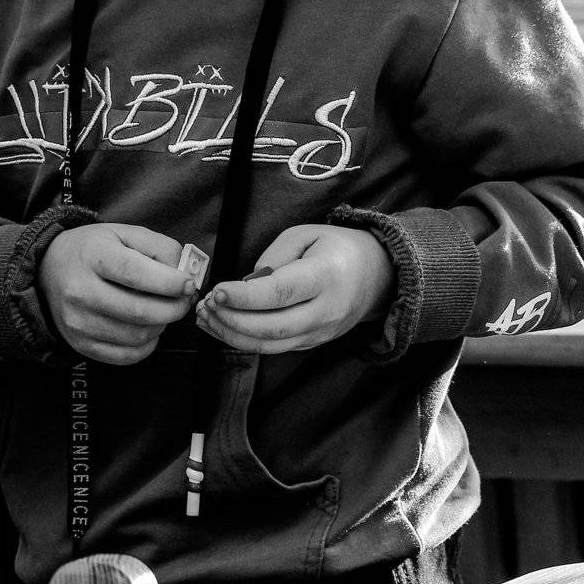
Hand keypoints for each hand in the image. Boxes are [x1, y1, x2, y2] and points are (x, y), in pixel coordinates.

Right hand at [38, 224, 197, 364]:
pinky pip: (127, 356)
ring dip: (162, 325)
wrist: (49, 271)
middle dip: (174, 308)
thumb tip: (185, 274)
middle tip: (184, 300)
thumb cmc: (93, 250)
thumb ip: (160, 248)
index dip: (169, 283)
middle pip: (140, 312)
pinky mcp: (81, 345)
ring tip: (163, 310)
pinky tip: (148, 327)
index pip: (135, 274)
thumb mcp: (124, 234)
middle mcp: (80, 291)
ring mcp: (78, 322)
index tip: (188, 284)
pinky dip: (147, 345)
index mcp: (93, 256)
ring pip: (137, 336)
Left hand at [195, 224, 393, 353]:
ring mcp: (321, 333)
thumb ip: (274, 256)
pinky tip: (222, 326)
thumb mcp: (307, 234)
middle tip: (205, 307)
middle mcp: (326, 311)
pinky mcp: (313, 343)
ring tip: (206, 319)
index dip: (244, 297)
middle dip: (232, 321)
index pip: (281, 293)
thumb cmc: (337, 248)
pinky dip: (245, 341)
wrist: (378, 275)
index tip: (216, 291)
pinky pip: (276, 349)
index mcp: (326, 276)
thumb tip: (246, 283)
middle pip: (273, 328)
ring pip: (271, 346)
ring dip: (232, 336)